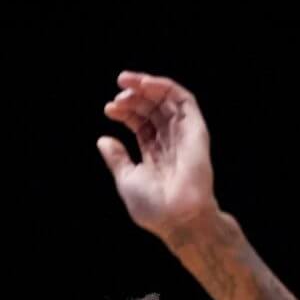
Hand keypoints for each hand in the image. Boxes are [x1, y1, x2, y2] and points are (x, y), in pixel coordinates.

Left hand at [98, 72, 221, 238]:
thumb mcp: (127, 179)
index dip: (126, 112)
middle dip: (134, 96)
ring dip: (147, 87)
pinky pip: (184, 101)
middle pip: (153, 110)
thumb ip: (117, 158)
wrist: (176, 217)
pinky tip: (146, 84)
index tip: (109, 109)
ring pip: (168, 101)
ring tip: (126, 82)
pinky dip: (165, 88)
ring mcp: (184, 135)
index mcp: (156, 154)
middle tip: (117, 92)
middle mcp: (171, 142)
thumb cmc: (153, 206)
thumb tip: (103, 140)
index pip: (142, 124)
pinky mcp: (195, 130)